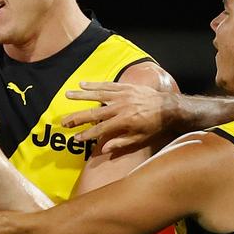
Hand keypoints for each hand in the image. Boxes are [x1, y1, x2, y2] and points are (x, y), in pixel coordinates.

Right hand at [62, 81, 176, 152]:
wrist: (170, 107)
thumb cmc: (155, 125)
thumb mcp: (141, 138)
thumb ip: (121, 143)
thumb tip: (104, 148)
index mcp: (124, 121)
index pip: (100, 129)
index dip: (87, 134)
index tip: (75, 137)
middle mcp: (121, 107)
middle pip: (94, 112)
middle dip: (77, 117)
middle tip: (64, 121)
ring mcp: (122, 95)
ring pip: (97, 95)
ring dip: (81, 95)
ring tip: (67, 95)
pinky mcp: (125, 87)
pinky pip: (107, 85)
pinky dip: (94, 84)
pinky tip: (82, 84)